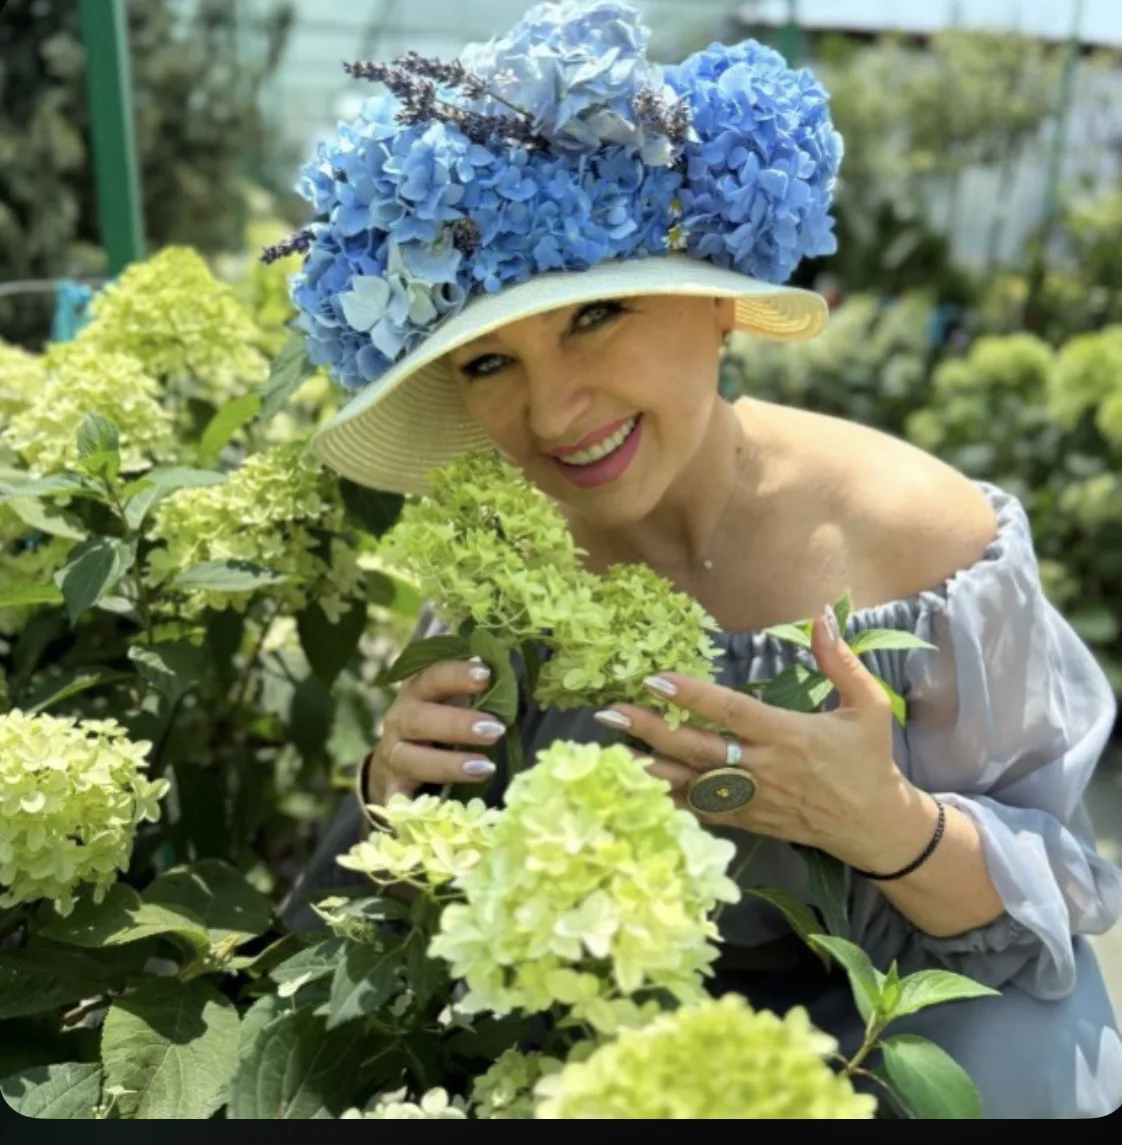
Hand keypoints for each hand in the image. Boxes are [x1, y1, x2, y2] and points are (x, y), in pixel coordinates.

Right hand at [365, 656, 505, 806]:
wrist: (396, 759)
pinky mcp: (392, 788)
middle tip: (495, 729)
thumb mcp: (450, 700)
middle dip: (458, 723)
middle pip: (419, 718)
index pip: (432, 676)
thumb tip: (508, 678)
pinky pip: (396, 799)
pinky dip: (411, 806)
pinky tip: (436, 811)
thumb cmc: (437, 722)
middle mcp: (400, 719)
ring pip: (410, 758)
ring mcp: (393, 754)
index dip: (457, 674)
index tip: (486, 674)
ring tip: (486, 768)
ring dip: (449, 763)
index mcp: (417, 691)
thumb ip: (476, 691)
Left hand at [595, 607, 924, 870]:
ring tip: (609, 751)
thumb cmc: (868, 760)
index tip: (655, 679)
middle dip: (651, 731)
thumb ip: (839, 660)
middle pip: (698, 749)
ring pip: (691, 784)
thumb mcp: (868, 706)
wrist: (874, 826)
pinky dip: (668, 800)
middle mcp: (764, 769)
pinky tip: (636, 786)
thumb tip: (821, 615)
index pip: (732, 713)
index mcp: (789, 736)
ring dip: (649, 767)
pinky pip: (700, 811)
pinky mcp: (747, 821)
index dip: (692, 697)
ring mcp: (752, 799)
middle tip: (610, 713)